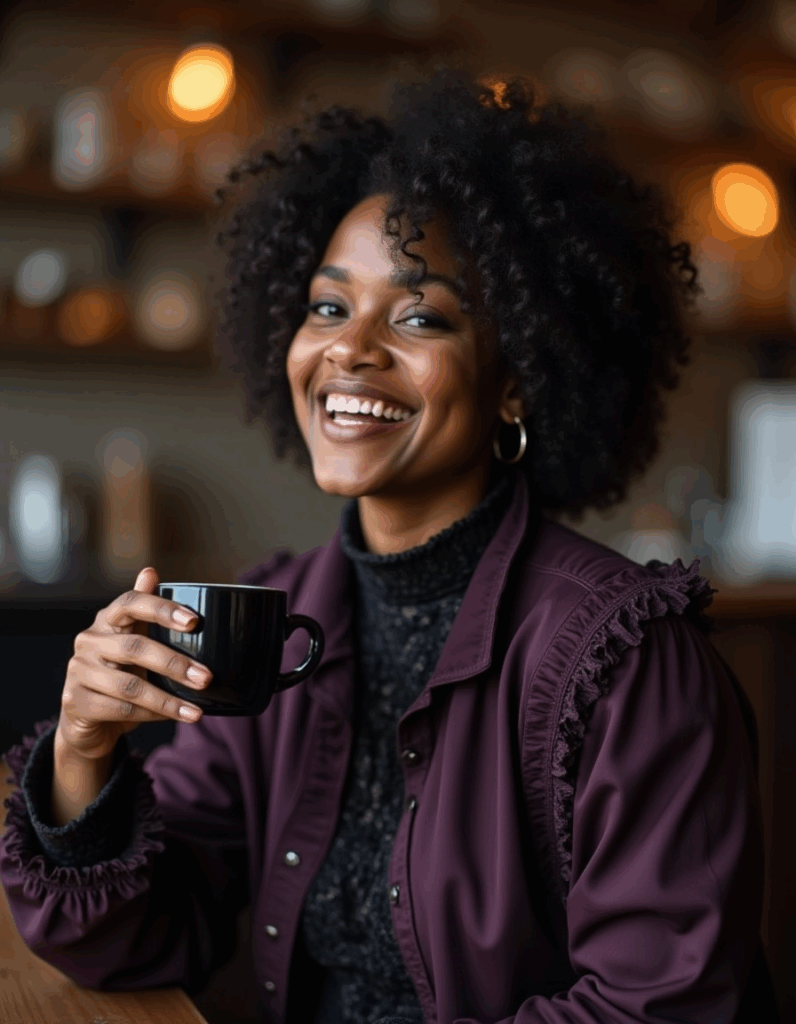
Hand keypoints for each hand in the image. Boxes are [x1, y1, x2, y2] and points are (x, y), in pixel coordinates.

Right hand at [56, 566, 212, 761]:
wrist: (86, 720)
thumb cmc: (119, 673)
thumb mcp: (133, 641)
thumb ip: (145, 613)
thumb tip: (150, 571)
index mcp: (107, 620)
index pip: (131, 603)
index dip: (162, 609)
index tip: (194, 621)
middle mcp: (89, 641)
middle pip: (135, 647)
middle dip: (175, 664)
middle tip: (206, 677)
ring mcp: (79, 672)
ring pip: (130, 685)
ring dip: (168, 699)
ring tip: (196, 710)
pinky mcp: (76, 702)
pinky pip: (121, 709)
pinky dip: (152, 715)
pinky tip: (174, 716)